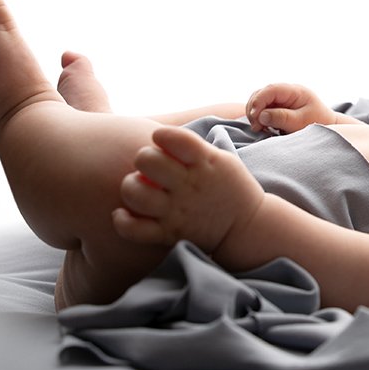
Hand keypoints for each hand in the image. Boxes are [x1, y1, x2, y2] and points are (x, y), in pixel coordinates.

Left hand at [113, 126, 264, 251]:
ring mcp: (177, 211)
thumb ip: (192, 148)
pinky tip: (124, 213)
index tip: (161, 139)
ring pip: (135, 193)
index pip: (174, 138)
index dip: (161, 135)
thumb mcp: (220, 159)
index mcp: (204, 163)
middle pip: (147, 160)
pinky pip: (133, 229)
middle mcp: (188, 185)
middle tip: (149, 166)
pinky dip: (122, 221)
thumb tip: (160, 136)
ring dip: (130, 186)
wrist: (246, 227)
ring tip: (138, 187)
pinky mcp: (168, 234)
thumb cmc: (228, 187)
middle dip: (143, 158)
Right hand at [246, 82, 338, 132]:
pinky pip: (262, 109)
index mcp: (295, 91)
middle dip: (254, 109)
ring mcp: (281, 99)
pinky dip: (259, 118)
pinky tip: (263, 128)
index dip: (259, 101)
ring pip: (259, 101)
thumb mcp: (301, 122)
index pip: (271, 89)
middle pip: (261, 93)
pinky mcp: (278, 107)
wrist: (328, 129)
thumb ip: (282, 117)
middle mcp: (286, 92)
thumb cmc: (318, 124)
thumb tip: (261, 115)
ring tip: (260, 128)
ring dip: (255, 114)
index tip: (254, 116)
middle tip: (257, 127)